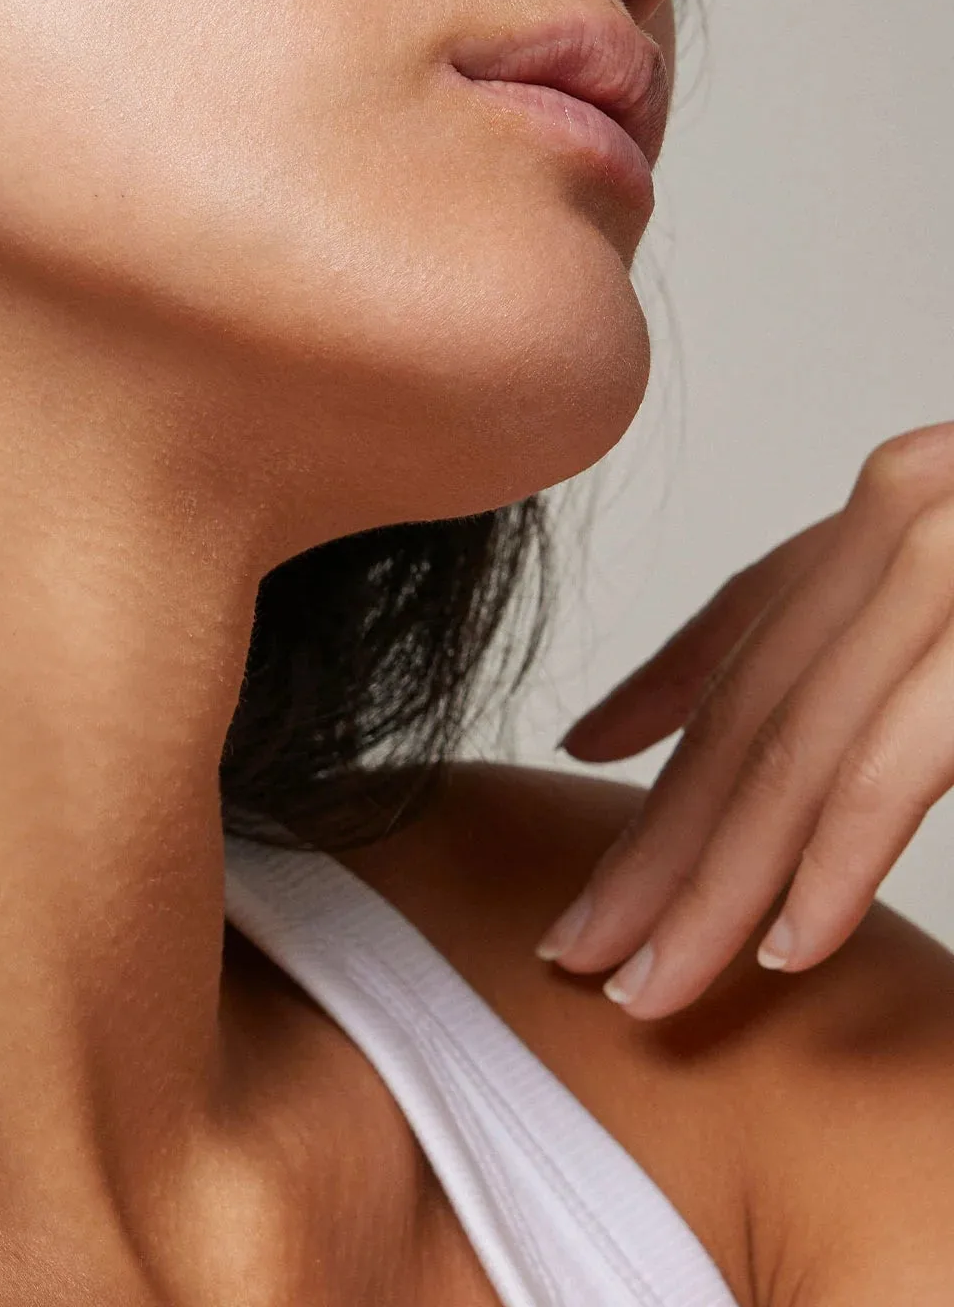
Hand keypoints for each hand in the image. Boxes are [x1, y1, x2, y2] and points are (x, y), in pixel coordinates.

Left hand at [537, 421, 953, 1018]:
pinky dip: (838, 857)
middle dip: (657, 857)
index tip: (580, 894)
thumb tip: (611, 735)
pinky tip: (786, 943)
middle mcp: (901, 516)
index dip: (647, 794)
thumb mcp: (933, 599)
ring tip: (655, 985)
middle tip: (582, 960)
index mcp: (880, 514)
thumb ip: (800, 637)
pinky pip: (901, 758)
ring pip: (801, 752)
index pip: (731, 676)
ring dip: (721, 885)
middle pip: (749, 720)